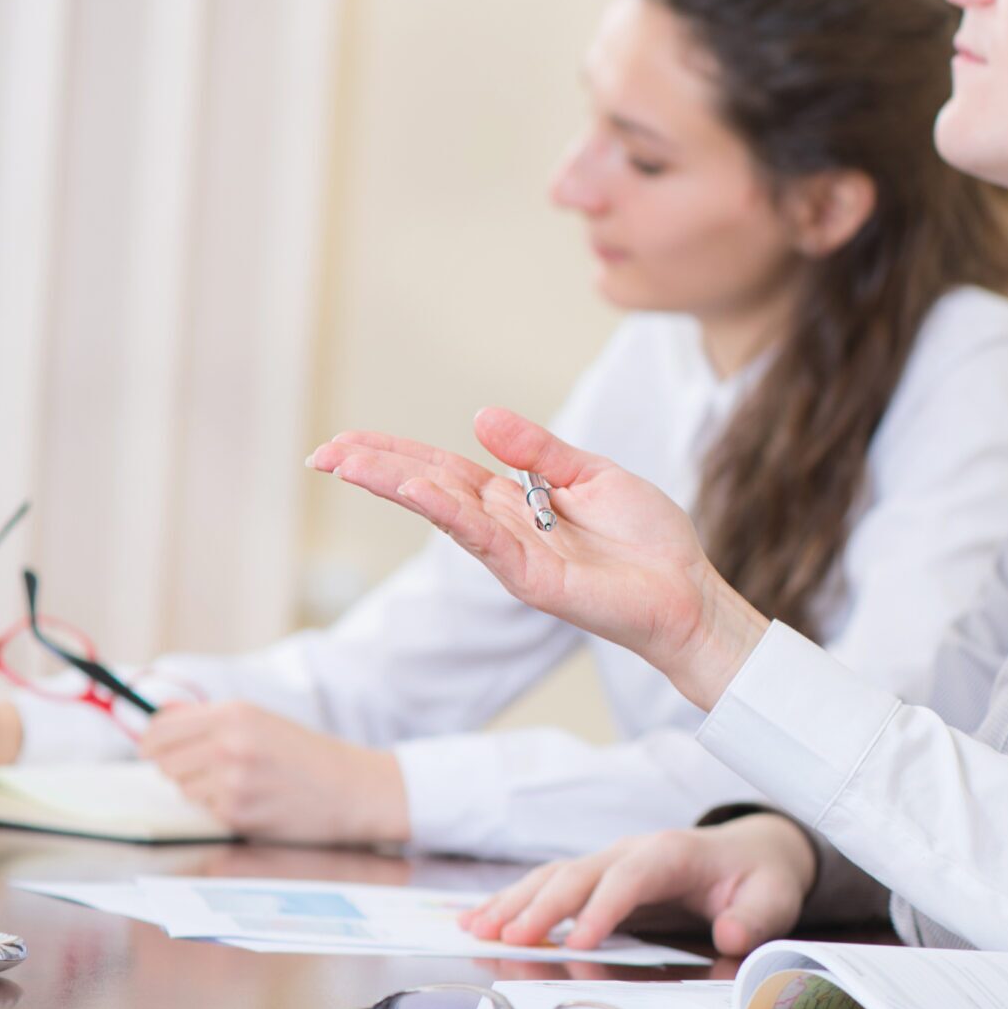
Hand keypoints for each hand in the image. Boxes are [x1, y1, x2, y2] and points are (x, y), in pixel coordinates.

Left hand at [138, 700, 408, 843]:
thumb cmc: (308, 755)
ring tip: (241, 784)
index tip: (158, 750)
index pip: (160, 729)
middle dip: (180, 767)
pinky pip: (204, 811)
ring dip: (200, 790)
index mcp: (234, 713)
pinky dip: (221, 809)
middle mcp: (229, 742)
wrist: (353, 788)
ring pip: (181, 788)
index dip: (154, 742)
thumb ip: (209, 720)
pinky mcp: (235, 812)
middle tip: (213, 770)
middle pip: (163, 761)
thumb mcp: (262, 721)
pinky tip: (252, 802)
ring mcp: (230, 779)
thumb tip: (160, 717)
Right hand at [309, 408, 767, 707]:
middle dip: (375, 468)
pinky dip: (448, 511)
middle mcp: (503, 528)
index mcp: (515, 501)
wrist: (688, 591)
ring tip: (347, 462)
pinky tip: (417, 489)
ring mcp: (512, 555)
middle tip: (320, 452)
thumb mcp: (593, 475)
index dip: (394, 453)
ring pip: (443, 511)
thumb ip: (538, 451)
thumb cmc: (647, 539)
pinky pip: (483, 538)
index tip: (345, 440)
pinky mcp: (533, 579)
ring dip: (395, 485)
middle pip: (428, 488)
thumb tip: (482, 417)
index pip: (442, 470)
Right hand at [458, 816, 815, 956]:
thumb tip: (730, 934)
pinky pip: (549, 886)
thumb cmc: (758, 876)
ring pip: (555, 876)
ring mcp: (611, 861)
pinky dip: (513, 902)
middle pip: (581, 873)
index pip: (634, 876)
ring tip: (476, 930)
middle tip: (509, 940)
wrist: (753, 852)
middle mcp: (634, 851)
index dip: (604, 907)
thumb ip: (755, 917)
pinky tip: (476, 921)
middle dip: (543, 906)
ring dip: (515, 902)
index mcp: (675, 853)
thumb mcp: (773, 897)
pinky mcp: (597, 878)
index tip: (578, 942)